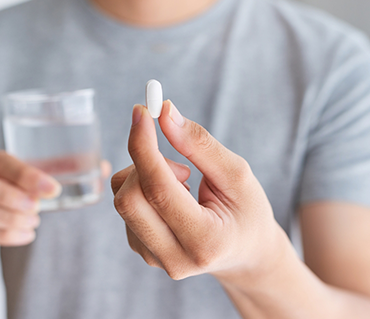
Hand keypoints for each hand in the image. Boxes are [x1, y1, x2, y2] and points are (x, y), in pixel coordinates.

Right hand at [0, 146, 111, 260]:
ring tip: (34, 222)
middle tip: (38, 208)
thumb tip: (103, 167)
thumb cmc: (4, 190)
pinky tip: (26, 235)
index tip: (52, 188)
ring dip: (9, 219)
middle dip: (10, 196)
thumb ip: (58, 169)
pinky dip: (5, 235)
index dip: (24, 174)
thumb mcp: (22, 176)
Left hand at [112, 101, 286, 283]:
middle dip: (145, 163)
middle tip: (180, 162)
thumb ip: (200, 144)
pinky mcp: (142, 250)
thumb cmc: (247, 211)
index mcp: (205, 241)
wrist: (245, 253)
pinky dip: (144, 188)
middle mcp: (174, 258)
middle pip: (129, 199)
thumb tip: (164, 114)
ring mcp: (154, 258)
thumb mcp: (237, 174)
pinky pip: (126, 207)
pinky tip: (173, 198)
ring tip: (185, 184)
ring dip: (147, 176)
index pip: (158, 190)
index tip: (141, 112)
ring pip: (122, 200)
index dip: (144, 146)